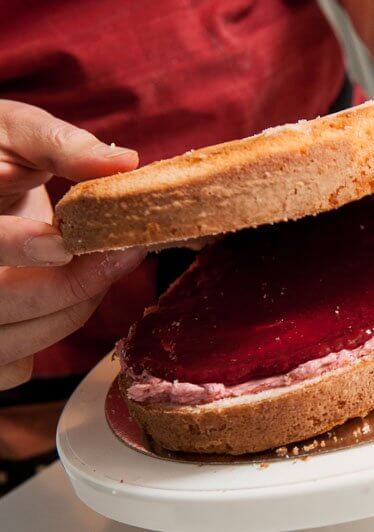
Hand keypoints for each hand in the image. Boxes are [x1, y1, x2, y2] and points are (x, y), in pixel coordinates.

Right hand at [0, 100, 144, 389]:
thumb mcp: (13, 131)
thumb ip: (58, 144)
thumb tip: (120, 163)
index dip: (15, 243)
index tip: (64, 243)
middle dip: (67, 285)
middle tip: (121, 254)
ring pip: (9, 341)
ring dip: (70, 309)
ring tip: (102, 267)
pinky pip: (13, 366)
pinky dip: (50, 331)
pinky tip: (69, 293)